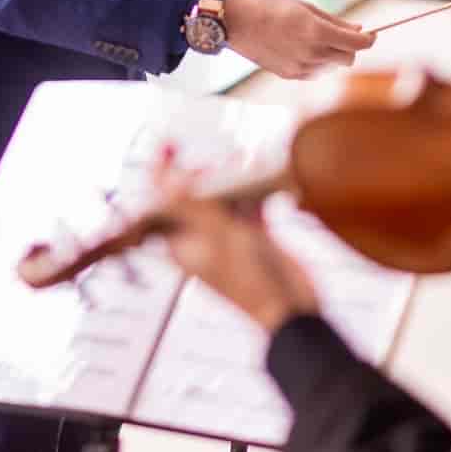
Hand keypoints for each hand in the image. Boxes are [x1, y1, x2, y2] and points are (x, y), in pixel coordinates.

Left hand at [155, 161, 319, 332]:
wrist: (290, 308)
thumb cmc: (250, 280)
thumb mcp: (218, 237)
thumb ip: (193, 205)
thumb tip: (166, 178)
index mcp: (182, 244)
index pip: (163, 203)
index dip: (160, 171)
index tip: (165, 143)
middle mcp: (202, 238)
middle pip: (193, 195)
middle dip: (201, 172)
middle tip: (212, 160)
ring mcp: (229, 237)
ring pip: (223, 196)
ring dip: (231, 177)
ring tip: (239, 160)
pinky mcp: (254, 235)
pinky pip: (248, 204)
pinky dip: (253, 189)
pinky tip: (260, 175)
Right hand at [224, 0, 374, 79]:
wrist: (236, 22)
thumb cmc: (270, 6)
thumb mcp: (305, 7)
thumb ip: (335, 21)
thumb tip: (359, 29)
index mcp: (316, 31)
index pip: (357, 44)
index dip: (369, 39)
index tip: (371, 34)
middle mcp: (310, 53)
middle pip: (348, 59)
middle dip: (350, 47)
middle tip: (342, 35)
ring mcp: (300, 67)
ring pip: (332, 67)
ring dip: (332, 55)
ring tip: (313, 38)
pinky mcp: (290, 75)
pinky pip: (316, 72)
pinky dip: (317, 62)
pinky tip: (302, 48)